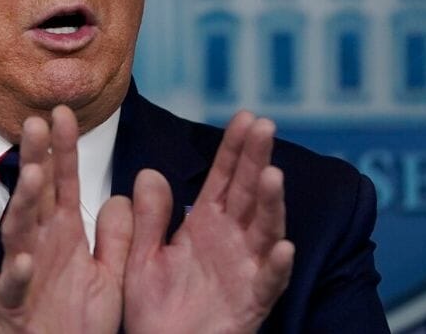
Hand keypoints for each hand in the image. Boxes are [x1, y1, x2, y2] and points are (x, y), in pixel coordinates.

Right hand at [0, 105, 132, 333]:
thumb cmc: (80, 321)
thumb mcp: (109, 274)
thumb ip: (117, 237)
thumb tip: (125, 195)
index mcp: (64, 234)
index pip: (63, 182)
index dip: (63, 148)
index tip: (63, 113)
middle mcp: (40, 246)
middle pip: (37, 195)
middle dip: (36, 158)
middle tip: (37, 123)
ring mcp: (24, 272)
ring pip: (18, 231)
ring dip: (25, 204)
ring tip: (34, 176)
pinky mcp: (12, 305)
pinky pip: (12, 287)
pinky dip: (15, 273)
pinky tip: (23, 259)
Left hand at [123, 111, 293, 333]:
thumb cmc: (155, 308)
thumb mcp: (142, 256)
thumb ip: (148, 218)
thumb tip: (148, 172)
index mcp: (207, 225)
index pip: (225, 178)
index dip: (235, 148)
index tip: (246, 117)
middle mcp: (233, 240)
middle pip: (250, 193)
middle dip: (257, 160)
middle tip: (264, 127)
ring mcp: (247, 269)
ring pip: (264, 230)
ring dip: (271, 205)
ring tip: (272, 176)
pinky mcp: (253, 301)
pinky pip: (269, 282)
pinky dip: (277, 265)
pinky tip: (283, 247)